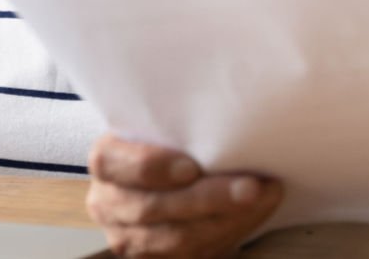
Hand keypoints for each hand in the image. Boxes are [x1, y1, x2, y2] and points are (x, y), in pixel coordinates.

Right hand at [85, 132, 283, 257]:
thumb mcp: (166, 125)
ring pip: (175, 238)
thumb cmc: (171, 141)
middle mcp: (107, 201)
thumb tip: (234, 123)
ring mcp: (126, 235)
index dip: (153, 166)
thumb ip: (184, 125)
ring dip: (226, 221)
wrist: (168, 175)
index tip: (192, 166)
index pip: (115, 163)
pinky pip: (190, 254)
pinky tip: (252, 217)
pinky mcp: (150, 258)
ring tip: (262, 201)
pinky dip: (226, 235)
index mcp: (106, 159)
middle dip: (208, 198)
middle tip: (251, 187)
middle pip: (153, 206)